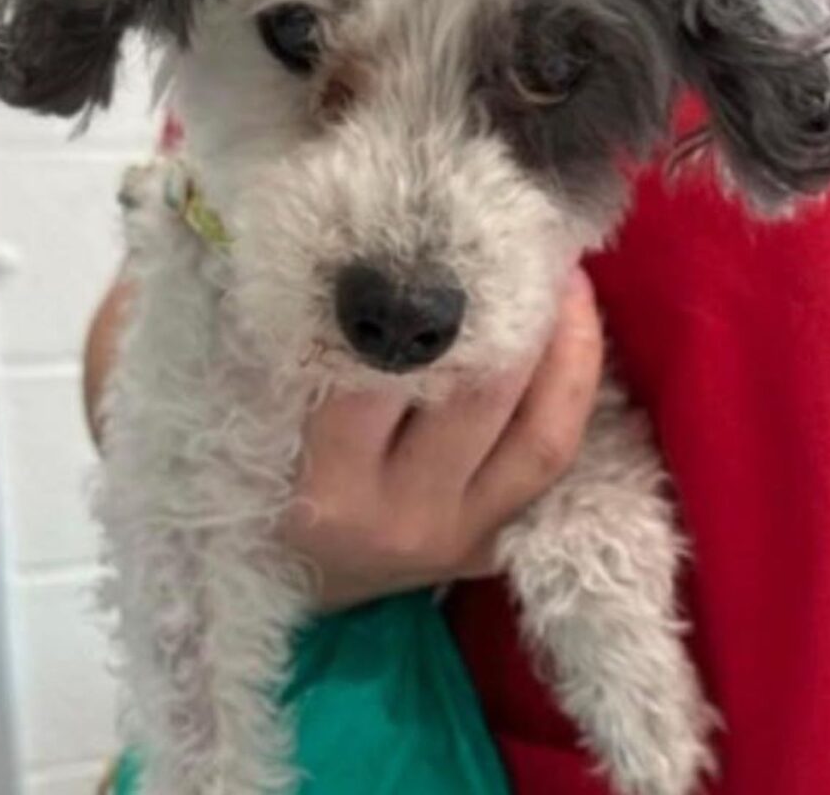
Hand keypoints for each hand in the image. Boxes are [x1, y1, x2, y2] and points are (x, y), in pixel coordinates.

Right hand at [281, 268, 603, 610]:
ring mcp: (460, 538)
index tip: (430, 238)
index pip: (377, 376)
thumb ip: (297, 354)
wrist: (292, 590)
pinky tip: (574, 332)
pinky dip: (572, 390)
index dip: (412, 299)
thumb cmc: (258, 488)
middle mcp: (402, 518)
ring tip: (562, 279)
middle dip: (506, 312)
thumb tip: (344, 258)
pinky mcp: (494, 545)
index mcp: (326, 489)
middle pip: (474, 398)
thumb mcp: (255, 422)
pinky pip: (553, 459)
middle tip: (517, 245)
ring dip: (561, 346)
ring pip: (539, 434)